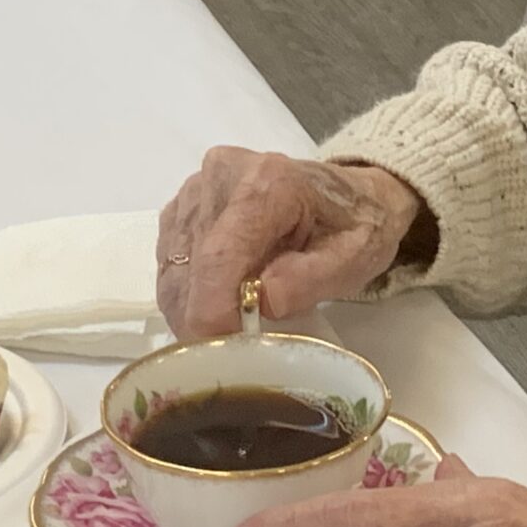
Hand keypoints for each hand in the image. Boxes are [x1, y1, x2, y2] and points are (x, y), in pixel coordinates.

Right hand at [156, 149, 429, 338]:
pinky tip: (217, 304)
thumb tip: (261, 302)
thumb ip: (309, 279)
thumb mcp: (354, 257)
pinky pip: (170, 261)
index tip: (220, 348)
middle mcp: (220, 175)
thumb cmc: (356, 226)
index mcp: (268, 182)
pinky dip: (186, 293)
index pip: (220, 253)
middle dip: (203, 316)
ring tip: (228, 328)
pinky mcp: (182, 205)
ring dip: (191, 308)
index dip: (211, 306)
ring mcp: (195, 188)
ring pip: (174, 266)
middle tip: (231, 351)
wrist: (350, 195)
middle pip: (191, 263)